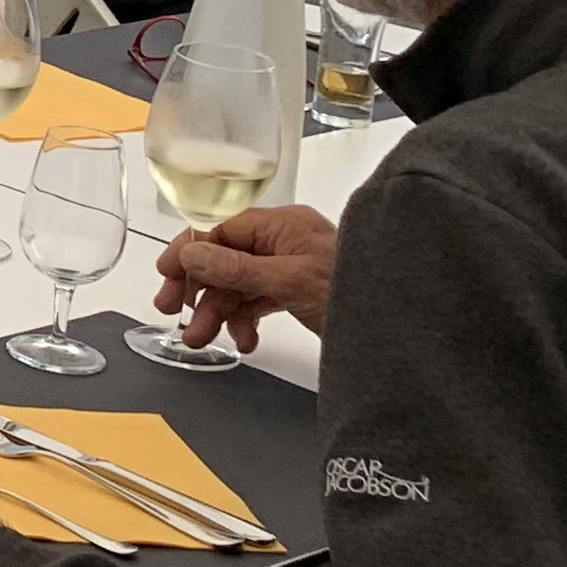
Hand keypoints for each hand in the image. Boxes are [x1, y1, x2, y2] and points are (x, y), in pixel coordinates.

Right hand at [153, 202, 338, 352]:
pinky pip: (258, 302)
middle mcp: (283, 241)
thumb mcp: (288, 281)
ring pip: (238, 285)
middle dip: (199, 290)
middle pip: (224, 259)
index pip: (220, 229)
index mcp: (282, 224)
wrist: (402, 326)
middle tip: (172, 314)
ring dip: (217, 312)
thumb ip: (235, 268)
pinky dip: (245, 321)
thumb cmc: (350, 292)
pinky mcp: (297, 293)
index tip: (164, 277)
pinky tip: (245, 342)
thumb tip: (189, 255)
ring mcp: (290, 268)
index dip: (189, 252)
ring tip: (202, 340)